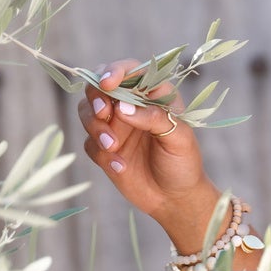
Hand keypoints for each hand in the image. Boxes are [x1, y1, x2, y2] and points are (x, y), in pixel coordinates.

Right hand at [78, 58, 210, 223]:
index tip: (109, 83)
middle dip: (96, 97)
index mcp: (153, 95)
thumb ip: (155, 119)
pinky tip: (121, 167)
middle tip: (105, 114)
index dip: (116, 71)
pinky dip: (102, 153)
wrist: (174, 199)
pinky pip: (89, 142)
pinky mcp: (104, 147)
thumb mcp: (179, 139)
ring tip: (114, 147)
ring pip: (87, 111)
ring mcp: (114, 125)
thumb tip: (123, 108)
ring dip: (95, 127)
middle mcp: (130, 105)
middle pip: (98, 86)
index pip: (131, 70)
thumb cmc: (183, 163)